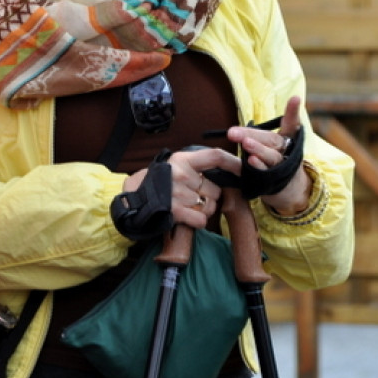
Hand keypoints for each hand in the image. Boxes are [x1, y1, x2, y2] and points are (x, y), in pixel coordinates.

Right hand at [122, 146, 237, 229]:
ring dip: (204, 210)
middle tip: (196, 197)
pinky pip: (201, 220)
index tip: (244, 170)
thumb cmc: (158, 182)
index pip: (215, 156)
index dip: (233, 163)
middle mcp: (181, 174)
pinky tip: (187, 216)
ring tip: (188, 206)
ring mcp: (177, 193)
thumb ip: (196, 166)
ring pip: (210, 206)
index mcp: (182, 159)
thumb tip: (229, 173)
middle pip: (216, 189)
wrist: (133, 198)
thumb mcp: (174, 166)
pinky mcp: (174, 211)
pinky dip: (198, 221)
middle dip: (211, 197)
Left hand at [228, 96, 311, 214]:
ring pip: (271, 156)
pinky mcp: (277, 180)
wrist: (289, 192)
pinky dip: (258, 166)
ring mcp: (283, 166)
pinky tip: (250, 161)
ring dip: (257, 149)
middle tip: (233, 132)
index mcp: (287, 139)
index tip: (296, 98)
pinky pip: (266, 172)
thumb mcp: (270, 148)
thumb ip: (257, 138)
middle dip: (251, 134)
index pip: (291, 124)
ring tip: (246, 143)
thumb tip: (233, 131)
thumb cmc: (274, 163)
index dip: (293, 112)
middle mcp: (287, 151)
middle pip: (271, 140)